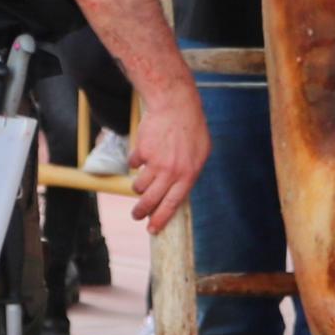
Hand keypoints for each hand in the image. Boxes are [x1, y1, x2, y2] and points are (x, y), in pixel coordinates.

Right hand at [122, 77, 206, 230]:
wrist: (175, 105)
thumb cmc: (191, 128)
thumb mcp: (201, 153)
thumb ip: (190, 172)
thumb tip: (179, 191)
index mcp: (188, 175)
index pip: (172, 204)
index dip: (161, 219)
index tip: (152, 229)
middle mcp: (171, 172)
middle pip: (150, 200)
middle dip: (141, 212)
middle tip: (136, 216)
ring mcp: (155, 162)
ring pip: (139, 185)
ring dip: (138, 187)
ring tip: (141, 183)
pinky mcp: (141, 151)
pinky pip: (133, 164)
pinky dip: (135, 162)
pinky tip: (143, 154)